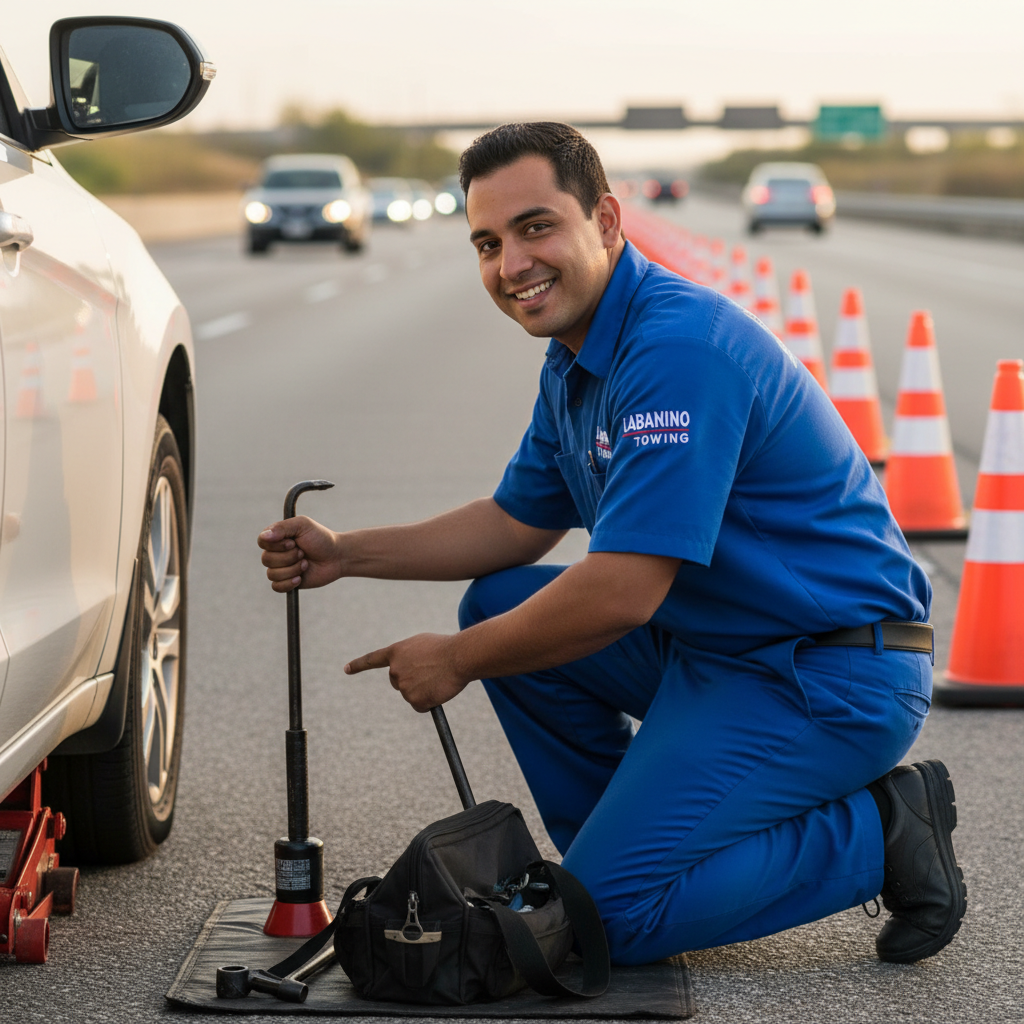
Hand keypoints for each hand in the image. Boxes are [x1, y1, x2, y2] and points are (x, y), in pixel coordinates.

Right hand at [258, 516, 341, 591]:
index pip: (262, 542)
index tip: (293, 543)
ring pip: (272, 574)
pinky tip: (300, 578)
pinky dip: (288, 583)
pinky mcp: (287, 582)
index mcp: (277, 537)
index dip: (276, 545)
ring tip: (306, 563)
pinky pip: (276, 587)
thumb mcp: (303, 526)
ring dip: (292, 569)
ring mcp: (281, 568)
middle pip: (266, 559)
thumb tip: (264, 536)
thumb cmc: (321, 538)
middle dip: (288, 557)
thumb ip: (282, 528)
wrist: (337, 557)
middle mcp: (276, 552)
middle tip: (303, 553)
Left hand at [344, 633, 468, 711]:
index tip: (346, 669)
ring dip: (424, 690)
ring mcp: (403, 686)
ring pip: (411, 694)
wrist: (459, 657)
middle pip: (397, 682)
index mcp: (396, 652)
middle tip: (429, 673)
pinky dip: (430, 702)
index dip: (358, 665)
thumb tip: (410, 670)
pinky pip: (420, 706)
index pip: (372, 660)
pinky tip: (439, 690)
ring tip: (438, 678)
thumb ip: (409, 655)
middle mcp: (395, 670)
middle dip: (410, 681)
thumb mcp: (421, 644)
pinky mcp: (414, 700)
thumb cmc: (445, 647)